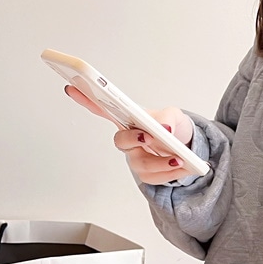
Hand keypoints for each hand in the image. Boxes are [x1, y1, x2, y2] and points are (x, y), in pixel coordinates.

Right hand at [64, 85, 193, 184]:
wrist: (189, 149)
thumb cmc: (173, 128)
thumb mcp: (174, 116)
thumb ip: (167, 118)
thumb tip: (164, 129)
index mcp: (129, 120)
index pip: (103, 109)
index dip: (86, 99)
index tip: (73, 86)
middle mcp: (129, 140)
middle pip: (120, 141)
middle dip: (132, 138)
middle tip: (149, 136)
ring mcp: (137, 158)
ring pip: (141, 164)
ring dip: (161, 162)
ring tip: (179, 158)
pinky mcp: (148, 174)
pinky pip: (155, 177)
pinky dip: (172, 173)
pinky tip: (185, 166)